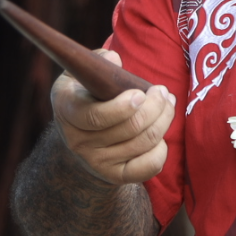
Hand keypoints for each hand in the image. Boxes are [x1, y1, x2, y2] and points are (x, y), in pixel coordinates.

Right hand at [51, 50, 174, 185]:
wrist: (79, 139)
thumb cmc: (87, 98)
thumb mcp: (82, 76)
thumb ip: (97, 62)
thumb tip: (113, 59)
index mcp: (67, 109)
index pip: (95, 116)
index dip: (122, 107)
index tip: (140, 94)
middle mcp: (78, 140)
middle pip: (130, 127)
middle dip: (155, 107)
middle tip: (163, 93)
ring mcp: (96, 161)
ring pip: (144, 142)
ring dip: (164, 120)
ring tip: (168, 104)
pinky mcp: (115, 176)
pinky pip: (149, 166)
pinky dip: (162, 150)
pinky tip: (161, 136)